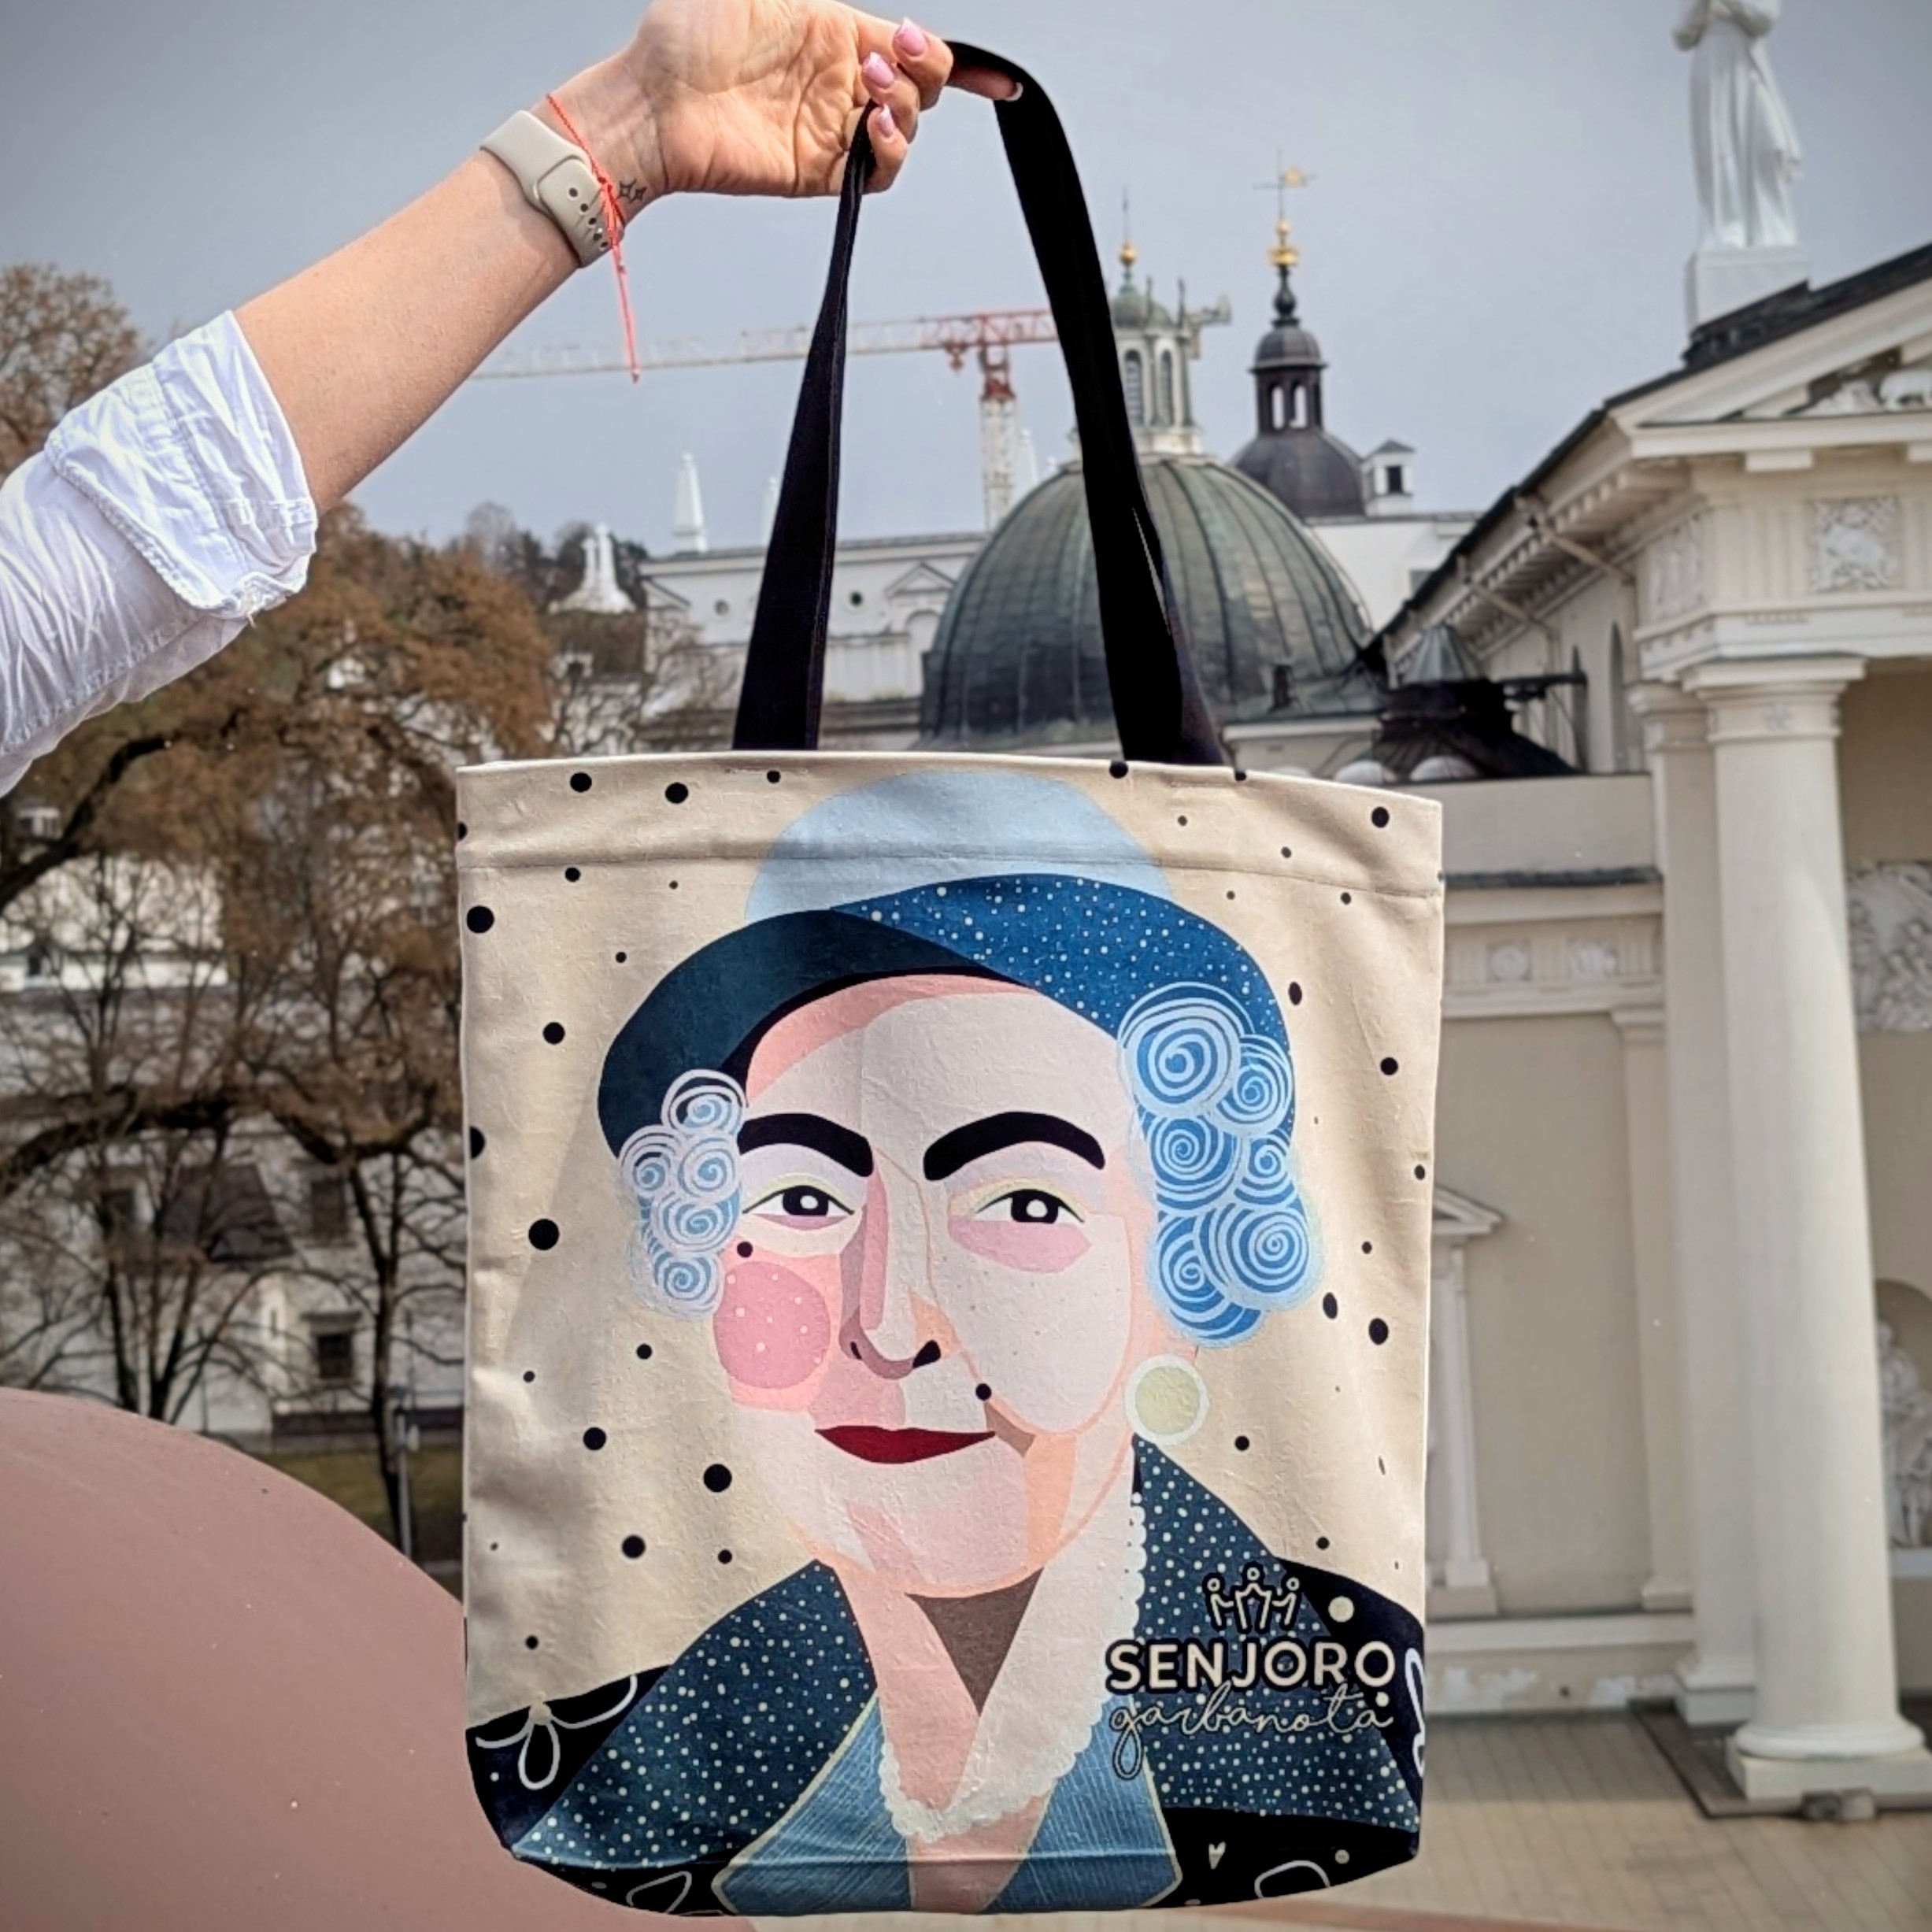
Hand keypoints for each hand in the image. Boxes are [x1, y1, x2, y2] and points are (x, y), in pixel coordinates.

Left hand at [549, 2, 1019, 219]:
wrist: (653, 103)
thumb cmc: (683, 38)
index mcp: (832, 31)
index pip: (911, 47)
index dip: (959, 64)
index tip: (993, 79)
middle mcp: (839, 81)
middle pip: (921, 87)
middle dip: (925, 68)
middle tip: (889, 52)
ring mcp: (833, 127)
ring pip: (907, 127)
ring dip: (904, 104)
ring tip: (868, 83)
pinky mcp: (821, 172)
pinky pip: (880, 171)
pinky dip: (890, 150)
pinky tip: (873, 126)